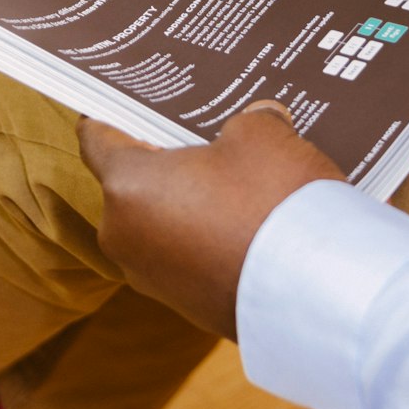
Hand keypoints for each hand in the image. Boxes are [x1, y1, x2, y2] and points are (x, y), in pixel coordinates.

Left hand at [78, 100, 345, 340]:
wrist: (312, 291)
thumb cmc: (271, 202)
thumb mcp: (262, 135)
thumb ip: (249, 119)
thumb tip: (258, 120)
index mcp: (126, 186)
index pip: (96, 139)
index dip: (112, 115)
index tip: (125, 101)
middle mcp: (124, 237)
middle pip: (134, 183)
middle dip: (168, 160)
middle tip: (204, 134)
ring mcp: (153, 279)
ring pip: (163, 223)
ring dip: (192, 202)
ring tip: (238, 179)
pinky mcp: (187, 307)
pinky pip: (188, 257)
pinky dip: (209, 238)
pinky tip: (250, 221)